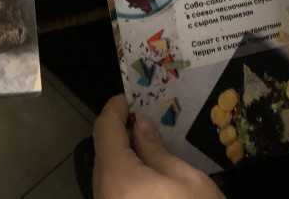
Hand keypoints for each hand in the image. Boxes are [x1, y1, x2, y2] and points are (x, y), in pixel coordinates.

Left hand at [93, 95, 224, 198]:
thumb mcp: (186, 180)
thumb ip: (156, 149)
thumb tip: (139, 125)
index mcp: (118, 177)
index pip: (105, 130)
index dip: (114, 109)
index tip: (128, 98)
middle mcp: (103, 195)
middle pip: (102, 154)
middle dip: (119, 133)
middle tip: (143, 119)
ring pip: (106, 176)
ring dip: (122, 157)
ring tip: (147, 144)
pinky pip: (113, 193)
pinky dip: (125, 178)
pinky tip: (146, 174)